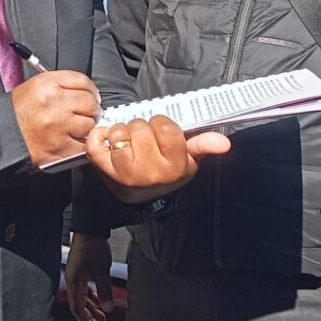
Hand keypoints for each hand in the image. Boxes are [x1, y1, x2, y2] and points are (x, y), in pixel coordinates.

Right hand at [10, 71, 99, 167]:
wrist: (1, 139)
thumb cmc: (16, 114)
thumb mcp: (34, 87)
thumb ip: (60, 84)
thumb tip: (86, 89)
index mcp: (46, 85)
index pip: (83, 80)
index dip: (90, 89)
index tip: (91, 94)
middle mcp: (53, 104)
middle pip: (90, 101)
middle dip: (91, 108)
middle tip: (85, 112)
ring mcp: (58, 127)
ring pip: (89, 123)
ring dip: (86, 126)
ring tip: (74, 127)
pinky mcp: (61, 147)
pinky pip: (84, 143)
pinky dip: (81, 143)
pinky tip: (72, 139)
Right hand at [66, 232, 112, 320]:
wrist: (90, 226)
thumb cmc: (94, 246)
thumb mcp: (102, 269)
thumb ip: (105, 290)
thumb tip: (108, 309)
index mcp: (74, 281)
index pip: (77, 308)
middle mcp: (72, 280)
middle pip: (79, 306)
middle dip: (89, 319)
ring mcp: (76, 275)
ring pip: (82, 298)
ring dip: (91, 310)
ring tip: (102, 320)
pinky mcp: (81, 271)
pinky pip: (84, 290)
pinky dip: (92, 299)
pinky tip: (99, 304)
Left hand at [85, 115, 230, 203]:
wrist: (141, 196)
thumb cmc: (166, 169)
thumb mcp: (188, 159)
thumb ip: (203, 145)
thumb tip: (225, 143)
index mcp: (174, 167)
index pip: (166, 127)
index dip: (162, 124)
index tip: (161, 131)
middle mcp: (150, 172)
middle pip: (141, 127)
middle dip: (142, 126)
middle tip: (144, 138)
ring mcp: (125, 173)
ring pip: (119, 133)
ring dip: (122, 131)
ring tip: (128, 140)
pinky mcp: (103, 171)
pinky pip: (95, 143)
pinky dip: (99, 135)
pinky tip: (108, 139)